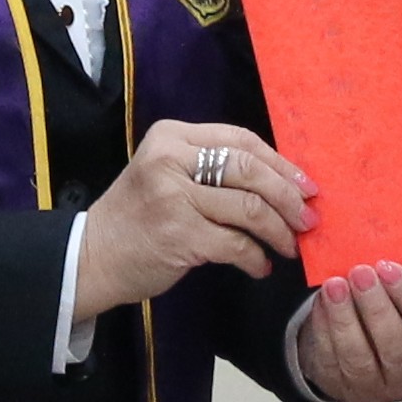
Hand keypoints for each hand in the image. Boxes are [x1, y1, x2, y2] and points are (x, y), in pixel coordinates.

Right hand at [75, 120, 314, 320]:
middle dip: (288, 196)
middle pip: (250, 169)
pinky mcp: (180, 235)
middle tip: (308, 219)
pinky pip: (237, 244)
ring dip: (279, 231)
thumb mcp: (167, 174)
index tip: (306, 185)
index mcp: (172, 136)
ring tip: (289, 246)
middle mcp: (171, 159)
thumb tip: (282, 184)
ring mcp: (174, 197)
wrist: (93, 255)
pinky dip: (256, 258)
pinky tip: (259, 266)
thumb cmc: (139, 217)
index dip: (280, 162)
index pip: (240, 139)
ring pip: (250, 208)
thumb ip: (212, 169)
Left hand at [294, 262, 401, 401]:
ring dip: (345, 318)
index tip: (388, 267)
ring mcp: (376, 388)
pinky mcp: (342, 387)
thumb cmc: (393, 317)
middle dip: (377, 308)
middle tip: (361, 273)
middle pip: (396, 348)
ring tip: (334, 284)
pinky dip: (324, 328)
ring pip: (359, 357)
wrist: (359, 353)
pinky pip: (331, 359)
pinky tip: (321, 301)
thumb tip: (388, 246)